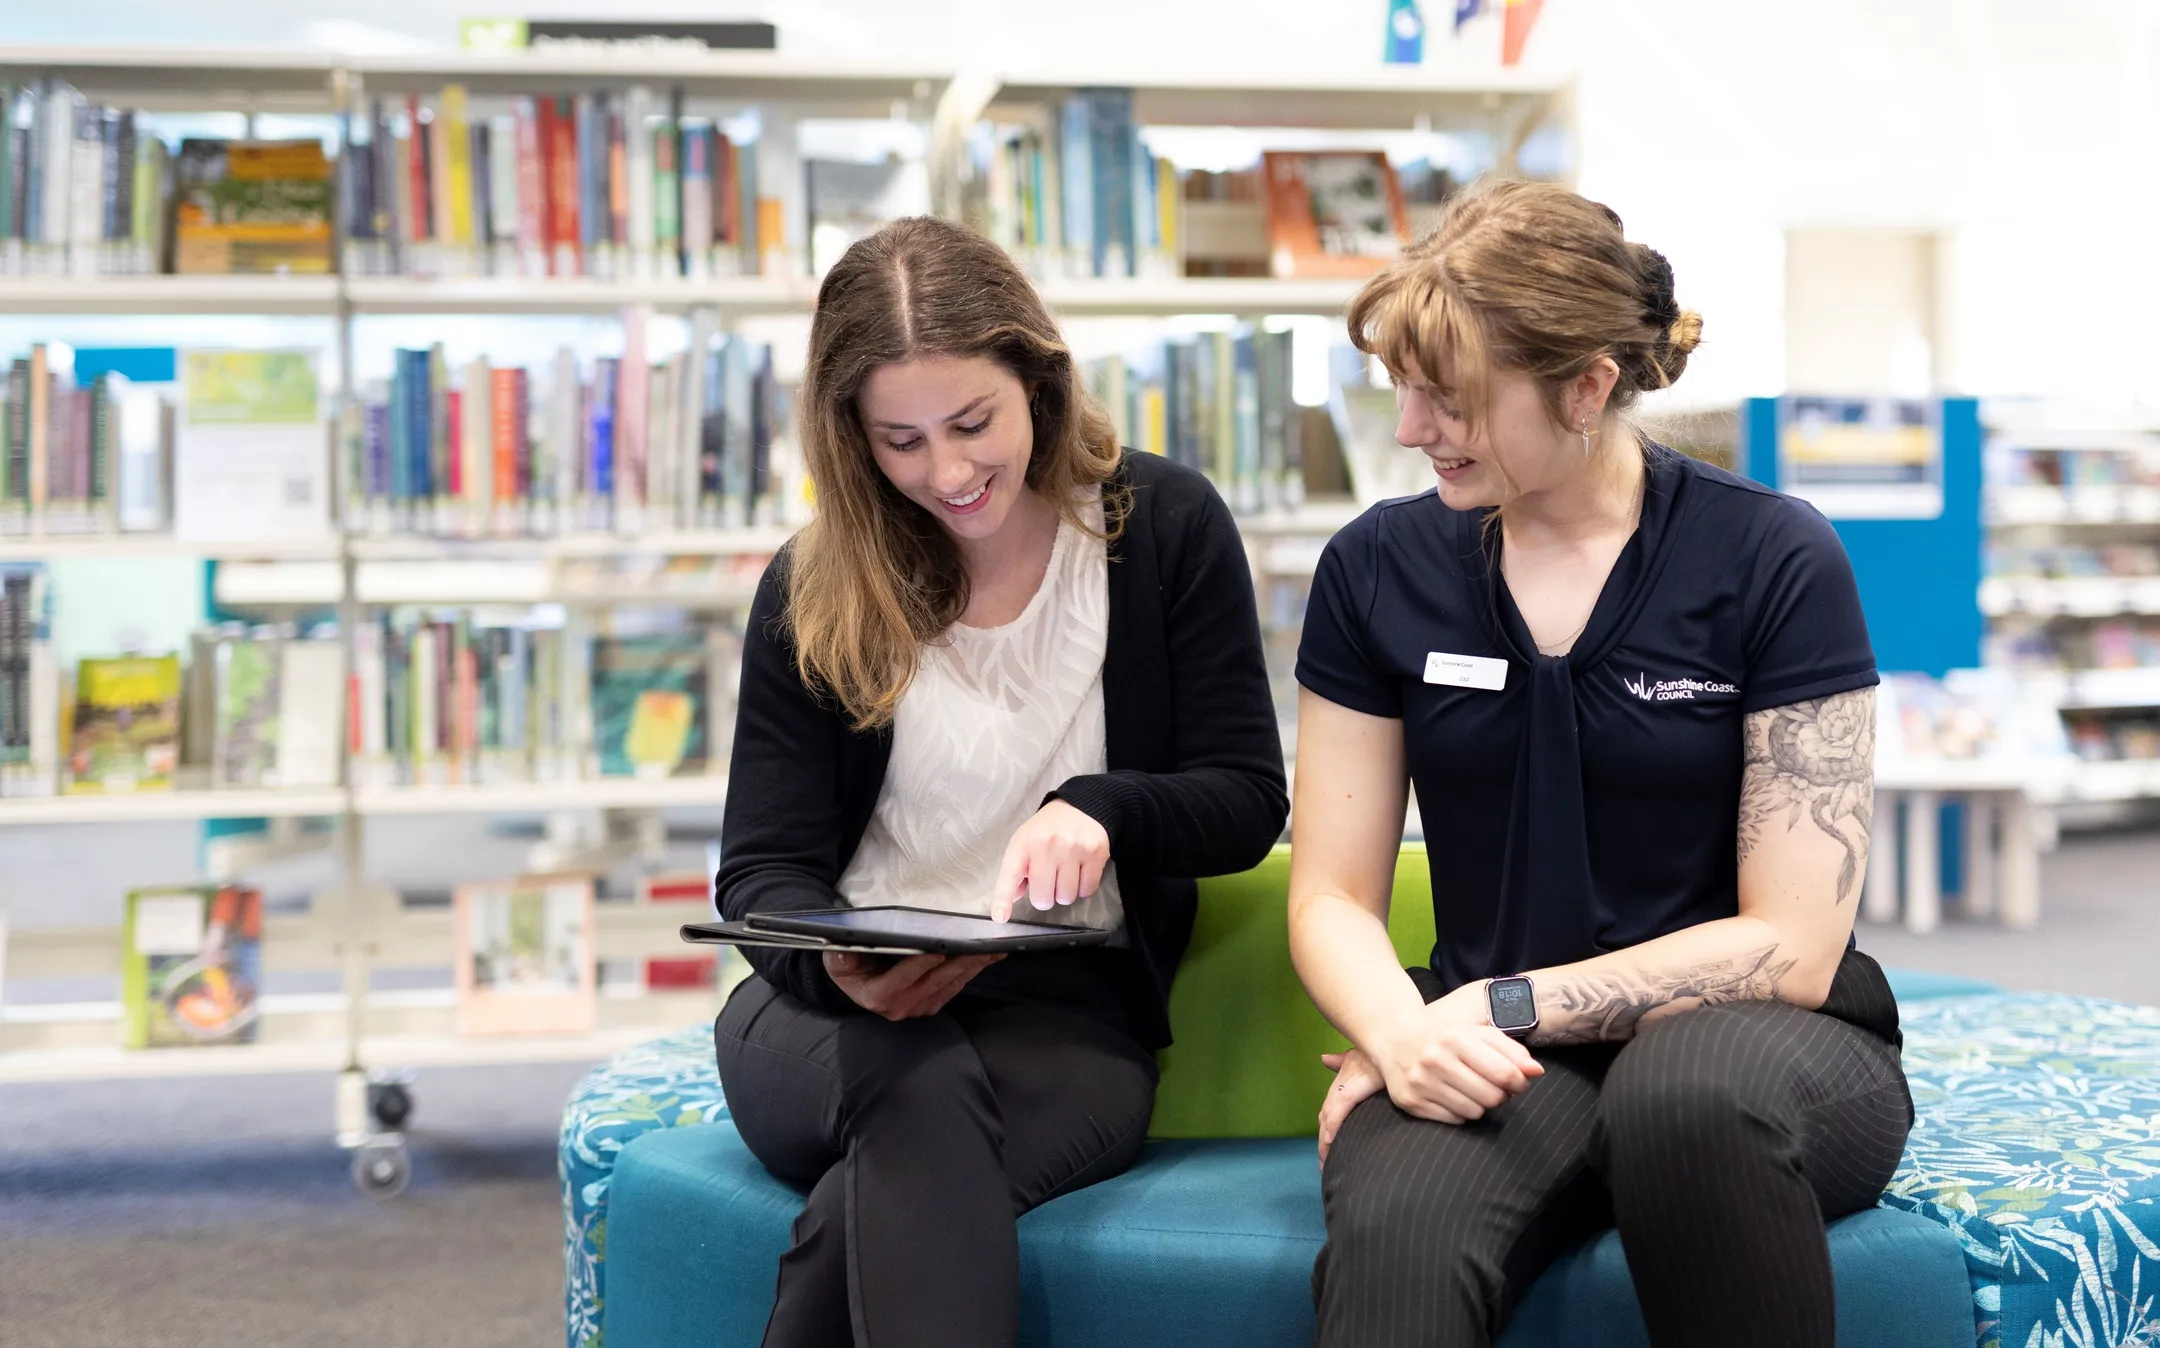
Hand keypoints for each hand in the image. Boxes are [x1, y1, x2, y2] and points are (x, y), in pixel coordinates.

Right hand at [823, 951, 1001, 1020]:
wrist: (857, 984)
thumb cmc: (849, 967)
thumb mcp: (837, 960)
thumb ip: (839, 957)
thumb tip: (841, 951)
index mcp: (878, 995)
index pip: (902, 978)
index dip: (921, 964)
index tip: (939, 950)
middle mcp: (900, 1006)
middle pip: (935, 981)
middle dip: (960, 962)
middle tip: (980, 945)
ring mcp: (917, 1008)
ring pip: (950, 985)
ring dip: (972, 967)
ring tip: (992, 949)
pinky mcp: (931, 1005)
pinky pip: (954, 988)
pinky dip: (970, 972)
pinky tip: (985, 958)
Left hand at [990, 800, 1110, 921]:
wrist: (1080, 806)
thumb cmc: (1047, 830)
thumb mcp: (1024, 843)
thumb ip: (1016, 871)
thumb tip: (1012, 898)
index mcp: (1023, 845)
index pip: (1010, 876)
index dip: (1003, 899)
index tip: (1001, 916)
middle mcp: (1046, 846)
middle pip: (1043, 898)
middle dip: (1045, 896)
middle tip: (1049, 881)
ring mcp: (1072, 849)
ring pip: (1066, 897)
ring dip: (1065, 893)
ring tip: (1065, 874)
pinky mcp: (1095, 853)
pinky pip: (1087, 890)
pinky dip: (1083, 888)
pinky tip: (1080, 872)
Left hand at [1318, 1047, 1385, 1167]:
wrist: (1394, 1045)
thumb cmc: (1380, 1052)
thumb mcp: (1360, 1057)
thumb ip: (1342, 1062)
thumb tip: (1324, 1058)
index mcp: (1342, 1082)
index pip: (1329, 1111)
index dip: (1326, 1130)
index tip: (1327, 1151)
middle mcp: (1339, 1086)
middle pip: (1325, 1118)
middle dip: (1323, 1143)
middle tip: (1324, 1166)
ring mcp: (1344, 1087)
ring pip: (1328, 1118)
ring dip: (1325, 1142)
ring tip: (1325, 1162)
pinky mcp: (1351, 1089)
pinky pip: (1338, 1112)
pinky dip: (1332, 1127)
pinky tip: (1330, 1141)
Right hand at [1369, 982, 1543, 1124]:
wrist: (1395, 1038)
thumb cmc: (1445, 1037)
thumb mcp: (1478, 1033)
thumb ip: (1511, 1050)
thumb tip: (1536, 1072)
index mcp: (1454, 1038)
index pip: (1504, 1073)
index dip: (1519, 1082)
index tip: (1518, 1081)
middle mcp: (1434, 1060)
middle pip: (1492, 1097)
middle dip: (1500, 1094)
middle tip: (1491, 1085)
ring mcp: (1420, 1083)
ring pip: (1475, 1112)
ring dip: (1480, 1104)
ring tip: (1470, 1088)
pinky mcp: (1411, 1103)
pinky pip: (1455, 1120)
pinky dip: (1460, 1112)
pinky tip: (1451, 1095)